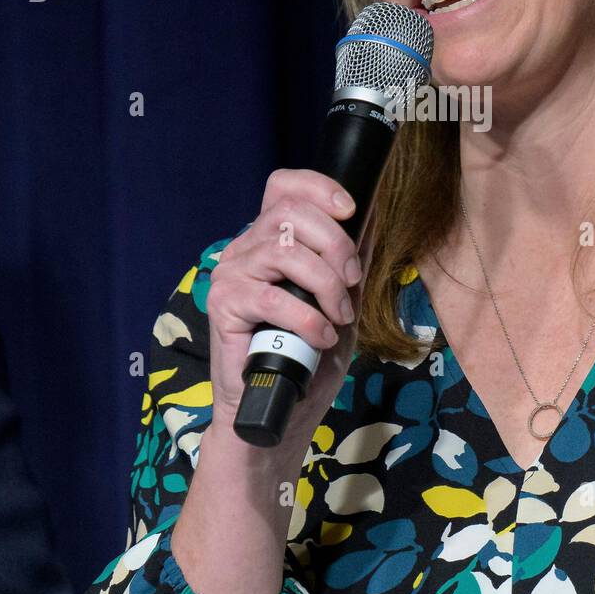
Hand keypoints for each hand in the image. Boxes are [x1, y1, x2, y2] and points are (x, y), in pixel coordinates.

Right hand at [204, 168, 376, 458]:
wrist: (279, 408)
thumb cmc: (307, 355)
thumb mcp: (340, 301)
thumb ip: (349, 262)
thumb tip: (371, 216)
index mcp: (272, 239)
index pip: (284, 186)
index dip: (318, 186)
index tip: (350, 209)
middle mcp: (247, 248)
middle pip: (290, 211)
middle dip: (336, 244)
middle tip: (353, 281)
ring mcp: (232, 274)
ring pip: (285, 250)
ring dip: (326, 284)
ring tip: (338, 316)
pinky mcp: (223, 305)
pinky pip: (272, 298)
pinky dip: (307, 318)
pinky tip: (320, 337)